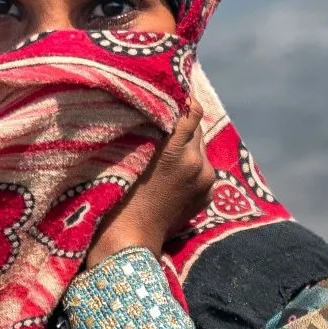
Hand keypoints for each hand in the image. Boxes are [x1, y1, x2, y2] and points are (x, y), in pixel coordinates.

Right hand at [92, 104, 215, 263]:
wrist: (130, 239)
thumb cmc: (119, 196)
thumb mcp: (132, 156)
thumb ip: (154, 131)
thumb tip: (167, 107)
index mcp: (177, 152)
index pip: (191, 111)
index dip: (184, 98)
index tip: (175, 90)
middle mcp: (198, 164)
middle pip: (197, 128)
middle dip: (183, 123)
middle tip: (164, 120)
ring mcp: (206, 181)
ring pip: (201, 148)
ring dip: (188, 145)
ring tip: (167, 150)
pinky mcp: (208, 195)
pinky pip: (203, 169)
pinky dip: (192, 165)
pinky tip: (173, 173)